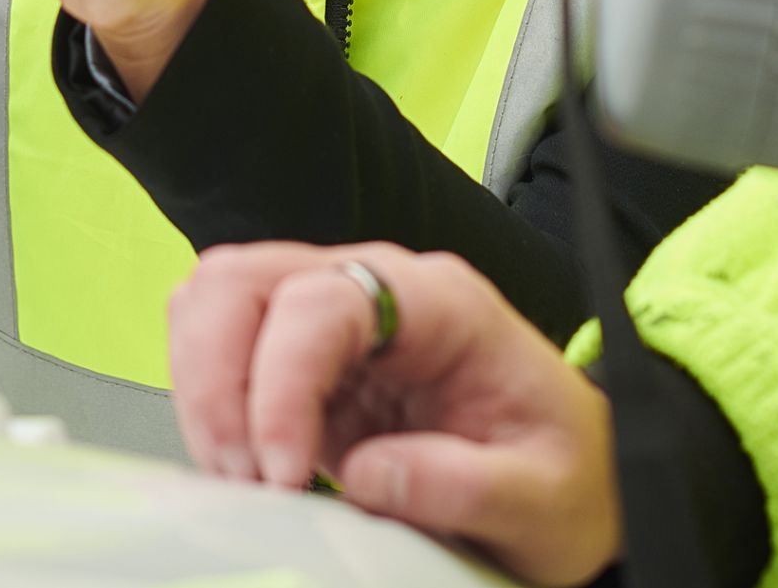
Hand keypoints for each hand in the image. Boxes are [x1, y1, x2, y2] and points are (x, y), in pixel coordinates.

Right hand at [170, 243, 619, 585]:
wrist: (575, 483)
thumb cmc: (568, 475)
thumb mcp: (544, 498)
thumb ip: (467, 485)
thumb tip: (370, 474)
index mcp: (443, 302)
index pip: (325, 298)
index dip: (282, 381)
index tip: (283, 470)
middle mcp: (379, 291)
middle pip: (247, 278)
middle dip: (218, 376)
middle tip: (241, 473)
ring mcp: (337, 324)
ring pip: (218, 301)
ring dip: (203, 387)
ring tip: (236, 474)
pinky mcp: (308, 369)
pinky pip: (223, 352)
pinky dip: (206, 403)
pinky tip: (238, 463)